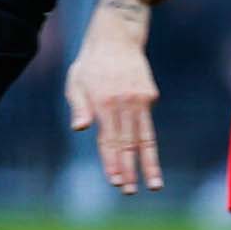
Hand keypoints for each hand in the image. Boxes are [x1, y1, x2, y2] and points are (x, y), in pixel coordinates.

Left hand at [65, 7, 162, 194]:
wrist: (117, 38)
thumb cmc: (89, 64)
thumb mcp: (75, 82)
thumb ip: (79, 106)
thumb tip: (79, 129)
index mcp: (104, 102)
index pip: (109, 139)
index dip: (112, 162)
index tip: (116, 181)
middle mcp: (125, 103)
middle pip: (128, 143)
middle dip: (129, 169)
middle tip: (130, 191)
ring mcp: (141, 100)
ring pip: (145, 137)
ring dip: (149, 163)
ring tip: (154, 184)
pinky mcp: (150, 95)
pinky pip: (147, 123)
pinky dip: (147, 142)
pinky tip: (148, 160)